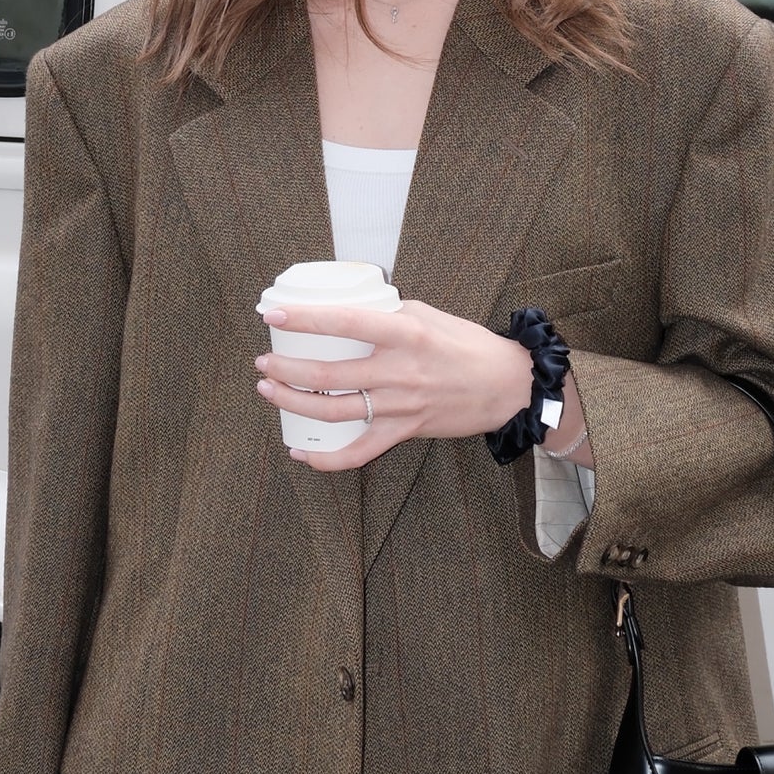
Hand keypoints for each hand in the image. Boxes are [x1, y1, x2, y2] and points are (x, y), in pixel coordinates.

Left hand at [258, 298, 541, 472]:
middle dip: (285, 369)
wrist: (509, 386)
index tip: (274, 314)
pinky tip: (301, 452)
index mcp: (407, 335)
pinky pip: (359, 453)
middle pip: (328, 375)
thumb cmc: (470, 346)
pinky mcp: (405, 431)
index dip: (305, 319)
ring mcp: (401, 406)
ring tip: (269, 389)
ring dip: (293, 401)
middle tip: (264, 361)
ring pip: (333, 411)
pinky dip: (326, 459)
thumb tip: (349, 314)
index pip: (345, 323)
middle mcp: (400, 372)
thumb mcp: (431, 316)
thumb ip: (389, 315)